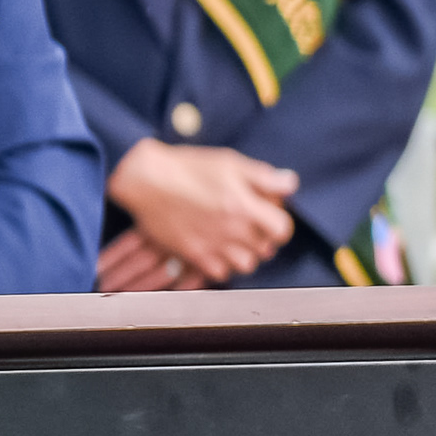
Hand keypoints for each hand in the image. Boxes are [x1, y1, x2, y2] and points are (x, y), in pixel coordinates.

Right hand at [98, 141, 297, 290]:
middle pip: (265, 249)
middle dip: (261, 238)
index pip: (282, 229)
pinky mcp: (192, 254)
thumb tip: (290, 184)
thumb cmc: (185, 167)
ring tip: (234, 241)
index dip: (280, 224)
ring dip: (244, 254)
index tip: (271, 219)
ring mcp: (212, 244)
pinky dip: (221, 265)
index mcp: (244, 205)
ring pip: (245, 264)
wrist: (145, 178)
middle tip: (250, 226)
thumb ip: (263, 176)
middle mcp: (231, 229)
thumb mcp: (229, 162)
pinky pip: (219, 273)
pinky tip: (215, 249)